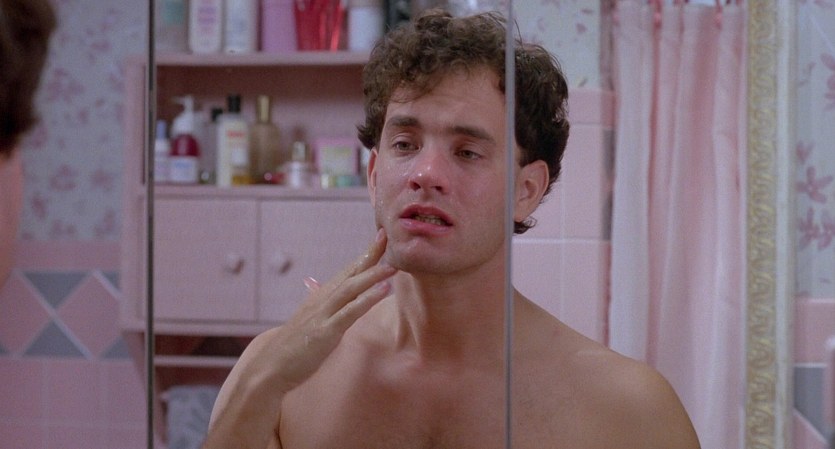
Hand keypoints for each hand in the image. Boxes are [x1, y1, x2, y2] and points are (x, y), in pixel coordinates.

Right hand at [204, 228, 395, 448]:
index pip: (347, 270)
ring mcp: (323, 314)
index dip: (365, 254)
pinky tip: (384, 289)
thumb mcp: (307, 318)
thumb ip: (315, 300)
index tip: (380, 237)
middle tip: (388, 235)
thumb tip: (314, 284)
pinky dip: (368, 299)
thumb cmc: (291, 346)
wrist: (270, 367)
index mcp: (321, 296)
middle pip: (350, 272)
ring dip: (373, 274)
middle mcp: (322, 299)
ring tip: (393, 263)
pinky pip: (350, 312)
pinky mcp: (326, 331)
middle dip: (370, 254)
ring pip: (351, 288)